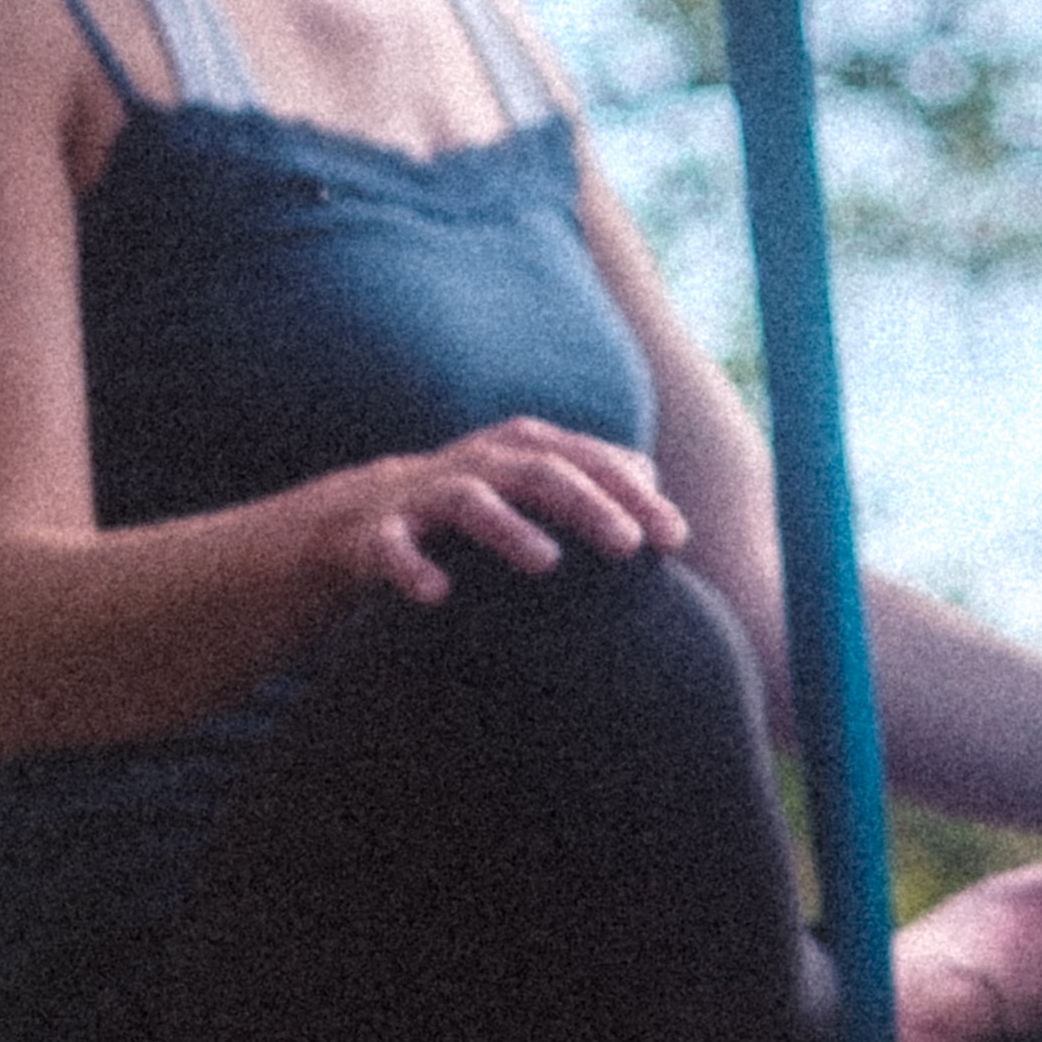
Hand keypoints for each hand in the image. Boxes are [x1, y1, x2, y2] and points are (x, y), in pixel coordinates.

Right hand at [305, 418, 690, 606]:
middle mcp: (481, 462)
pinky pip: (392, 548)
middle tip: (628, 544)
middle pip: (542, 474)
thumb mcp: (536, 482)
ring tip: (546, 561)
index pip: (592, 462)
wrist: (366, 515)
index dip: (636, 496)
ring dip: (508, 528)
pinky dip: (412, 567)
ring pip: (471, 502)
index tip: (675, 539)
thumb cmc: (478, 501)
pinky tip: (436, 594)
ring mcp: (427, 494)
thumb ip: (598, 483)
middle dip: (588, 505)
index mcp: (525, 447)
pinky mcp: (380, 532)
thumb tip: (662, 499)